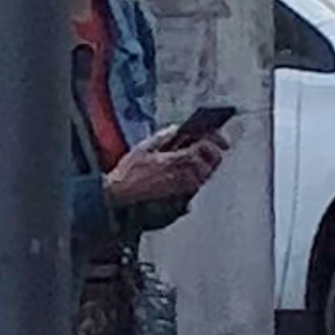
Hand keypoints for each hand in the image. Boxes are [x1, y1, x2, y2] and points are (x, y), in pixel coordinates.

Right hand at [103, 134, 221, 220]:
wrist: (118, 204)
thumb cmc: (127, 178)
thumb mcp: (144, 149)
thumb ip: (164, 136)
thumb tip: (176, 129)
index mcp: (183, 160)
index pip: (211, 146)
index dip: (215, 138)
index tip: (215, 136)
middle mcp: (190, 178)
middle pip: (213, 162)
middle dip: (210, 152)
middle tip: (201, 148)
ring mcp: (187, 194)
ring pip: (204, 176)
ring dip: (200, 167)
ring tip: (184, 163)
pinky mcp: (182, 206)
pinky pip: (194, 190)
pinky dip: (190, 182)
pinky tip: (176, 179)